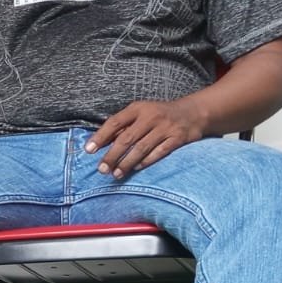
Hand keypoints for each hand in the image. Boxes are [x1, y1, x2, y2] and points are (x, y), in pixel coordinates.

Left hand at [86, 99, 208, 178]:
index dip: (100, 137)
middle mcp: (151, 116)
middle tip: (102, 169)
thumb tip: (99, 143)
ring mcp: (165, 127)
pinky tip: (136, 169)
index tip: (89, 150)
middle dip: (112, 155)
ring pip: (141, 148)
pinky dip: (146, 161)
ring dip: (127, 163)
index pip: (115, 122)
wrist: (192, 113)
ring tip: (116, 174)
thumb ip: (123, 126)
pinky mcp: (177, 138)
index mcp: (138, 108)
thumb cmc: (159, 115)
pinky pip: (159, 152)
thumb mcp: (141, 113)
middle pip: (127, 138)